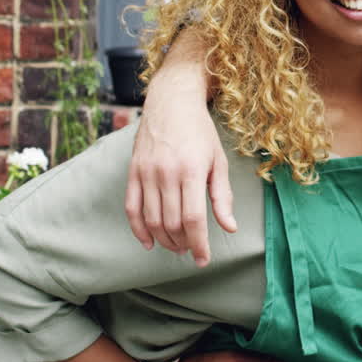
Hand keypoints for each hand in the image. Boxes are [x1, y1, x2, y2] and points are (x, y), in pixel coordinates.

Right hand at [125, 34, 236, 264]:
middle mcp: (165, 173)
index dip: (199, 244)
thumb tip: (229, 227)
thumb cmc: (200, 132)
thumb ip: (222, 196)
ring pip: (151, 220)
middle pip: (171, 223)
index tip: (204, 259)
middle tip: (191, 249)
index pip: (193, 219)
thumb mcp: (218, 160)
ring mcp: (146, 173)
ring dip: (164, 239)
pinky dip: (139, 229)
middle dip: (183, 244)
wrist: (171, 102)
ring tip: (176, 246)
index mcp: (191, 171)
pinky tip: (149, 242)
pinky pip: (131, 208)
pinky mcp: (132, 171)